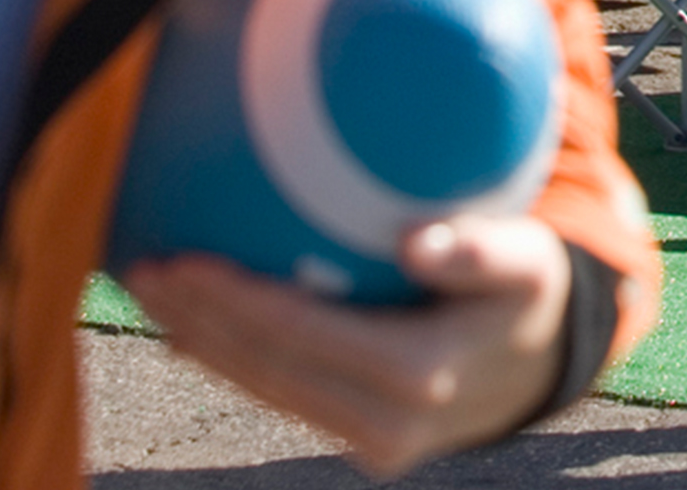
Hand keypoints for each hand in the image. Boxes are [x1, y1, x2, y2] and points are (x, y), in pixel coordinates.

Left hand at [131, 214, 574, 477]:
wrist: (545, 367)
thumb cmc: (532, 290)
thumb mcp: (528, 261)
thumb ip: (480, 251)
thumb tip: (414, 241)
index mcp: (418, 378)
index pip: (300, 336)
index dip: (234, 300)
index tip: (182, 257)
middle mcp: (386, 425)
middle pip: (265, 370)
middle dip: (195, 322)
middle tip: (141, 267)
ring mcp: (369, 444)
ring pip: (264, 390)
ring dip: (199, 343)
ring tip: (150, 292)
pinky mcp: (360, 444)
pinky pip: (282, 396)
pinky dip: (234, 358)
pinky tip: (191, 326)